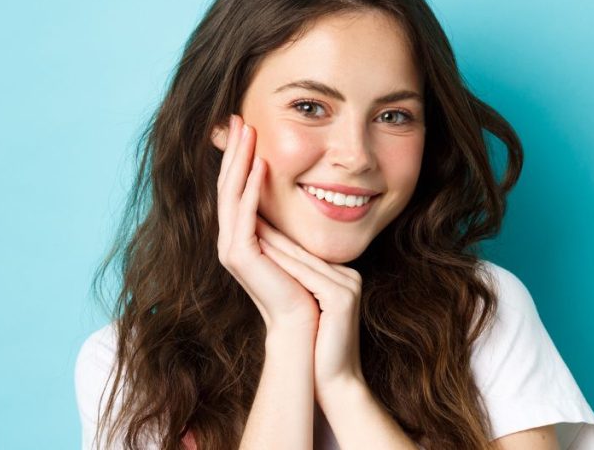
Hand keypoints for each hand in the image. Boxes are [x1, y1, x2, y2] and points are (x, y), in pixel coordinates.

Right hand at [215, 114, 318, 331]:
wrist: (305, 325)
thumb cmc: (307, 289)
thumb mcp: (295, 246)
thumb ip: (287, 224)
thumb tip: (301, 194)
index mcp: (240, 237)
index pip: (235, 187)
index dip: (238, 156)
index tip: (246, 125)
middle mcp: (229, 240)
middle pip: (226, 184)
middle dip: (233, 149)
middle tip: (238, 117)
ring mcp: (230, 248)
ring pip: (230, 193)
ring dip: (239, 159)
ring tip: (247, 131)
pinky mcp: (239, 256)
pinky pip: (243, 213)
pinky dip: (251, 187)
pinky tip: (260, 164)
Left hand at [254, 218, 364, 402]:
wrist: (336, 384)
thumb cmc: (317, 351)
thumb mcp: (306, 310)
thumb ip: (297, 284)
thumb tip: (269, 258)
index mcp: (343, 277)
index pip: (302, 253)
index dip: (274, 236)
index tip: (249, 219)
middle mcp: (349, 277)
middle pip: (301, 251)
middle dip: (271, 231)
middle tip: (244, 209)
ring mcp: (348, 285)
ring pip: (301, 259)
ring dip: (272, 239)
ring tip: (247, 222)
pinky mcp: (341, 297)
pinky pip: (305, 275)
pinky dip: (281, 262)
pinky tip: (260, 249)